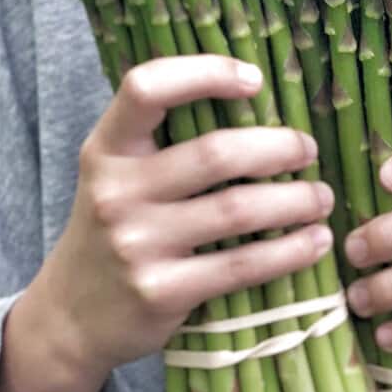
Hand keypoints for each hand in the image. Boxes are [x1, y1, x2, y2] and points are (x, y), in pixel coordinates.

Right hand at [35, 55, 335, 375]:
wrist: (69, 319)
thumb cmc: (112, 231)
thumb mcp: (117, 177)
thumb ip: (162, 141)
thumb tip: (255, 98)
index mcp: (105, 150)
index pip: (146, 88)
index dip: (205, 72)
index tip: (255, 81)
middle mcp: (116, 193)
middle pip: (215, 153)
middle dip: (279, 148)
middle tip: (309, 150)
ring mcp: (137, 244)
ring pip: (238, 209)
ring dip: (295, 200)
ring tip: (322, 198)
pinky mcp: (162, 292)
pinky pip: (242, 265)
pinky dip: (290, 251)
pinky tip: (315, 242)